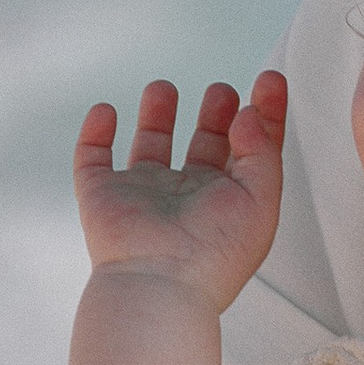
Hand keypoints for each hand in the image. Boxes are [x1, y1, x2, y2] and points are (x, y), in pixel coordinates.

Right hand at [73, 75, 286, 310]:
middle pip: (203, 147)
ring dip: (157, 115)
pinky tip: (106, 110)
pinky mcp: (102, 195)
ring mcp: (143, 195)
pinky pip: (92, 158)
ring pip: (150, 146)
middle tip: (223, 90)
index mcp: (227, 200)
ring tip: (164, 87)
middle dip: (214, 115)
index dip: (263, 114)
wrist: (160, 285)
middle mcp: (187, 197)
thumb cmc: (216, 254)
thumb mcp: (261, 201)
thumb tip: (251, 113)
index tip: (271, 79)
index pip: (249, 150)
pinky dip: (94, 133)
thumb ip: (263, 152)